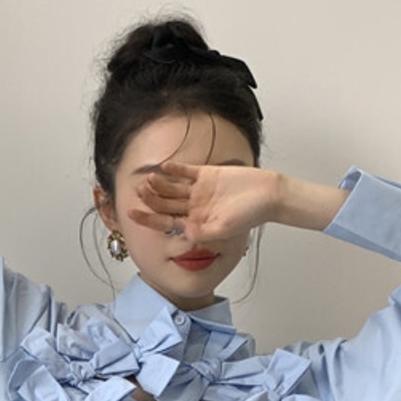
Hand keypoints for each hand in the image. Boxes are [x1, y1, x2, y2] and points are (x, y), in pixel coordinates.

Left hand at [129, 160, 283, 243]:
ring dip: (160, 184)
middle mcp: (194, 207)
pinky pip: (187, 172)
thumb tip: (183, 234)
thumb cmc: (250, 215)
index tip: (132, 215)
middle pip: (166, 203)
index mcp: (196, 223)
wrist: (268, 194)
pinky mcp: (207, 174)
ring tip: (147, 179)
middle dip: (151, 199)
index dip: (148, 219)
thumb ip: (203, 232)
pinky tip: (163, 167)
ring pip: (173, 187)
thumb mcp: (225, 228)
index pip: (166, 222)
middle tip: (138, 192)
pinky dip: (175, 169)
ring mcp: (199, 191)